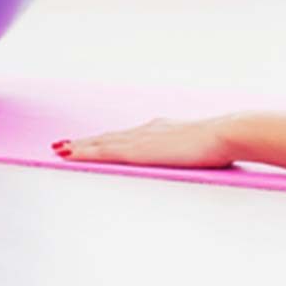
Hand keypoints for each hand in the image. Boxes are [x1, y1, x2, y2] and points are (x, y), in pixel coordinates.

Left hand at [53, 115, 237, 167]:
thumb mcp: (205, 147)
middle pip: (110, 137)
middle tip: (64, 144)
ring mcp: (141, 138)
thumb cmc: (224, 143)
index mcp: (163, 129)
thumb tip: (201, 157)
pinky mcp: (137, 151)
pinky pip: (102, 152)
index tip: (96, 142)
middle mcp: (148, 129)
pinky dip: (83, 153)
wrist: (226, 134)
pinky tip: (69, 154)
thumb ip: (195, 151)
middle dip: (87, 142)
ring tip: (59, 149)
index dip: (109, 139)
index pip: (129, 136)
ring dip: (79, 146)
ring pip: (101, 143)